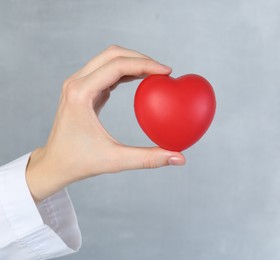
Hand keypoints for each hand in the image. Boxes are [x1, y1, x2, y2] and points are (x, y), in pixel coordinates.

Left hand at [26, 45, 185, 201]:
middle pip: (113, 54)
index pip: (117, 66)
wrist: (54, 164)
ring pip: (108, 59)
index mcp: (81, 94)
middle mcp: (76, 83)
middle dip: (141, 58)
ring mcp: (78, 84)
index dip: (145, 64)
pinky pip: (106, 71)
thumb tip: (179, 158)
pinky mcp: (83, 89)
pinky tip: (140, 80)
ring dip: (133, 61)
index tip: (167, 71)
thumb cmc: (79, 162)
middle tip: (164, 71)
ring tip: (156, 74)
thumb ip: (149, 158)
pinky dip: (125, 71)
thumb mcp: (116, 161)